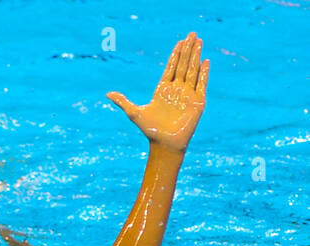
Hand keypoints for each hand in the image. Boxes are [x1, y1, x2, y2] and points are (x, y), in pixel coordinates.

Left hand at [108, 32, 208, 153]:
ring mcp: (187, 94)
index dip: (175, 54)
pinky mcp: (197, 101)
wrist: (164, 143)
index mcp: (163, 89)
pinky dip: (204, 73)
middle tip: (192, 34)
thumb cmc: (149, 129)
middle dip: (188, 50)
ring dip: (196, 56)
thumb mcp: (134, 113)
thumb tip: (107, 93)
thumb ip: (122, 101)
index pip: (171, 67)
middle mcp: (176, 89)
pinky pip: (201, 84)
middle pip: (183, 65)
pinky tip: (205, 61)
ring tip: (200, 42)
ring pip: (193, 71)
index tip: (180, 41)